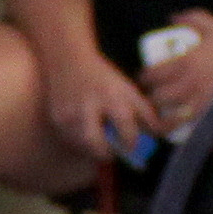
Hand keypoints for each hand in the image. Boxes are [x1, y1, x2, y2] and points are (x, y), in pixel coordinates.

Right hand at [40, 47, 159, 165]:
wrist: (68, 60)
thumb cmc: (102, 78)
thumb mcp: (127, 90)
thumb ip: (144, 113)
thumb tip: (156, 136)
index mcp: (111, 97)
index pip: (125, 128)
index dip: (130, 141)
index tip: (131, 145)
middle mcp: (87, 106)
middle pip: (95, 143)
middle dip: (106, 153)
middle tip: (112, 152)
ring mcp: (68, 114)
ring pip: (82, 145)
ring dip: (92, 149)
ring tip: (98, 141)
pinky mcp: (56, 119)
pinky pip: (70, 140)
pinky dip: (79, 142)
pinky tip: (84, 132)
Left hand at [139, 8, 212, 130]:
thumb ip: (193, 18)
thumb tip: (173, 17)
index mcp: (187, 62)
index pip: (153, 74)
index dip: (145, 78)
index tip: (146, 80)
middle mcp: (190, 84)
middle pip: (157, 97)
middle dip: (151, 98)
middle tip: (153, 97)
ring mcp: (200, 102)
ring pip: (168, 114)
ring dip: (162, 114)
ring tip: (162, 112)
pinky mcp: (211, 116)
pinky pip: (186, 126)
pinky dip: (177, 126)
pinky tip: (176, 125)